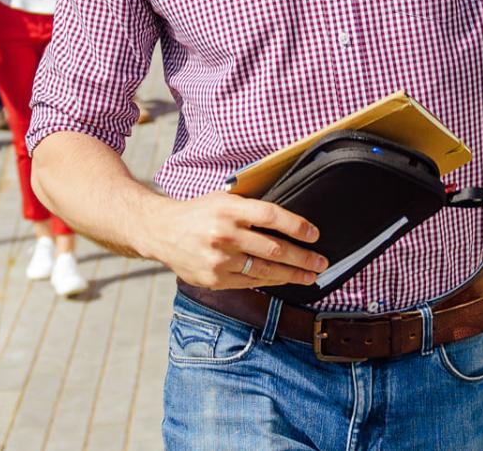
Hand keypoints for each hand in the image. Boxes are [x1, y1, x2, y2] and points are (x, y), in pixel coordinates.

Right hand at [146, 192, 327, 290]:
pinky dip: (270, 281)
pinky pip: (250, 282)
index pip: (271, 216)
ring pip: (265, 270)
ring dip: (292, 274)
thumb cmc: (199, 213)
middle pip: (273, 248)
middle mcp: (224, 234)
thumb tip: (289, 220)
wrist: (161, 231)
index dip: (297, 226)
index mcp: (229, 208)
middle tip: (321, 262)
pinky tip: (284, 280)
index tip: (315, 234)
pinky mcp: (214, 279)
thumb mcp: (224, 199)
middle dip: (303, 258)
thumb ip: (251, 208)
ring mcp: (219, 259)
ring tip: (310, 275)